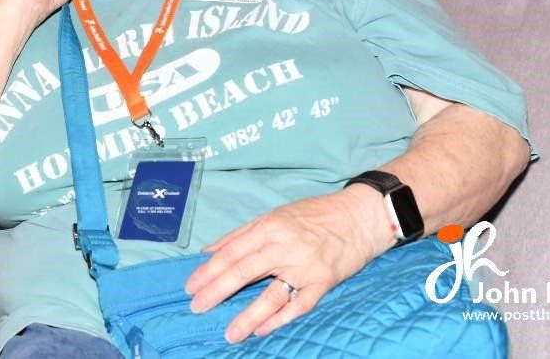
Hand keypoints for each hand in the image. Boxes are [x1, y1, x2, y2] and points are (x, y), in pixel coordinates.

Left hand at [184, 188, 384, 343]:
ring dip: (249, 315)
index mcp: (269, 227)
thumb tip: (209, 250)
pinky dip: (281, 319)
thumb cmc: (314, 215)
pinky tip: (263, 330)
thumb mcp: (274, 216)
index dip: (208, 271)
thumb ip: (241, 234)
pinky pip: (300, 304)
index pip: (232, 252)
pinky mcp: (324, 281)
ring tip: (230, 333)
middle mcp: (284, 246)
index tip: (190, 286)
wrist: (359, 216)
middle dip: (217, 291)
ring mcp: (305, 266)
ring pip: (272, 294)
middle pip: (244, 271)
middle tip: (197, 307)